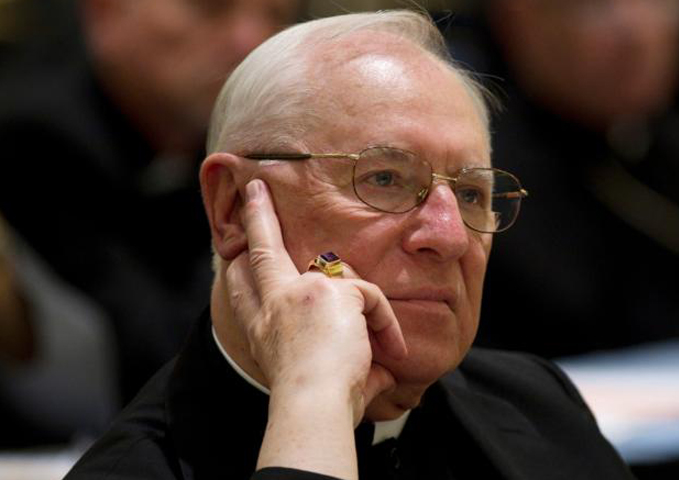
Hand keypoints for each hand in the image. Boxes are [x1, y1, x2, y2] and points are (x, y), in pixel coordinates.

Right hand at [226, 178, 407, 422]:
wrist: (311, 406)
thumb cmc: (316, 408)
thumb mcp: (322, 386)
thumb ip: (350, 372)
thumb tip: (386, 375)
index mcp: (264, 330)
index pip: (245, 291)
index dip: (239, 272)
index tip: (234, 258)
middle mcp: (275, 305)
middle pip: (261, 251)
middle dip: (257, 217)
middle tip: (253, 190)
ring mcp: (300, 293)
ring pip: (330, 267)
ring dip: (350, 280)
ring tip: (322, 223)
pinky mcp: (329, 291)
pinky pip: (370, 298)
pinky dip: (384, 324)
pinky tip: (390, 348)